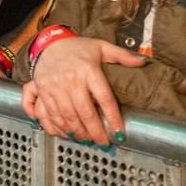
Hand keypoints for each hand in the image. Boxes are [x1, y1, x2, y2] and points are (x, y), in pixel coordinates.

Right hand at [21, 36, 144, 146]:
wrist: (50, 43)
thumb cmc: (78, 48)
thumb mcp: (101, 47)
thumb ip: (122, 55)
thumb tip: (143, 61)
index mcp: (88, 69)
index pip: (104, 98)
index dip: (113, 118)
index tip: (119, 133)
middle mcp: (70, 79)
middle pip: (85, 112)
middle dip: (95, 132)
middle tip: (103, 143)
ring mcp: (55, 86)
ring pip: (68, 117)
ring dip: (79, 132)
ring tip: (88, 140)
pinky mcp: (43, 90)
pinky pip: (51, 114)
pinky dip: (60, 128)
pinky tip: (69, 133)